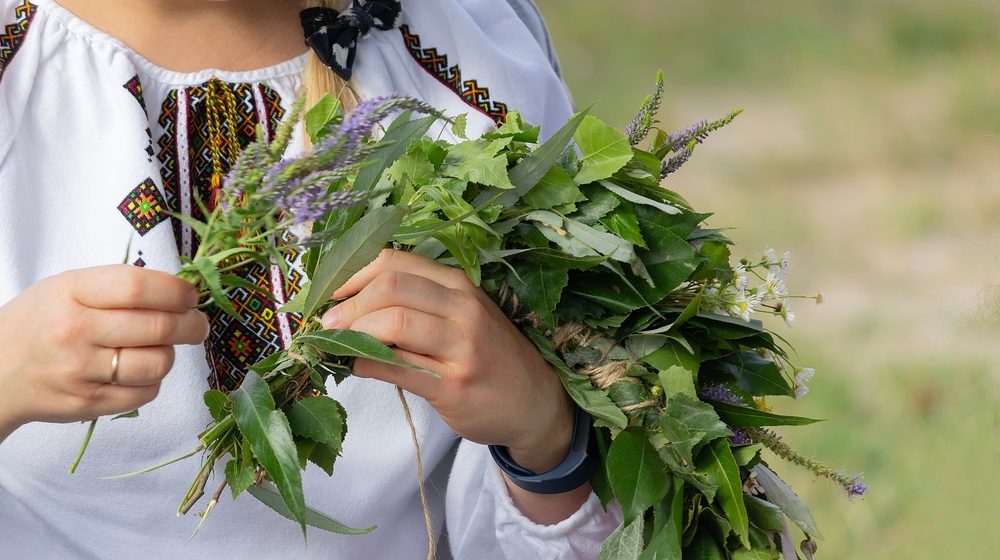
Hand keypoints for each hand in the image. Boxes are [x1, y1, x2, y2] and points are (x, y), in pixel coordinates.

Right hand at [0, 265, 208, 439]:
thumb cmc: (41, 322)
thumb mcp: (67, 288)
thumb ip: (118, 286)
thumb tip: (180, 292)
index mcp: (71, 292)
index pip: (137, 288)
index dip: (177, 291)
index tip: (192, 295)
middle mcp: (75, 331)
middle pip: (158, 327)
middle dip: (192, 325)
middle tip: (198, 324)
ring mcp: (81, 371)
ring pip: (158, 363)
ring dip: (171, 354)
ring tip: (161, 347)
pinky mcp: (88, 404)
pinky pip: (146, 393)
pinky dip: (153, 380)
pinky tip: (140, 370)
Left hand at [321, 249, 574, 472]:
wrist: (535, 402)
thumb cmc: (490, 354)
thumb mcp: (463, 316)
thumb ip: (418, 303)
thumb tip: (349, 301)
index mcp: (458, 285)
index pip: (395, 262)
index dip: (352, 274)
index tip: (330, 294)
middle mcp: (463, 308)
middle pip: (390, 287)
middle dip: (347, 305)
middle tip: (325, 323)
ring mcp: (461, 347)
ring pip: (391, 324)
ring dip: (351, 333)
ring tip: (334, 344)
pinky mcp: (453, 385)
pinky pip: (394, 367)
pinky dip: (363, 363)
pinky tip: (355, 365)